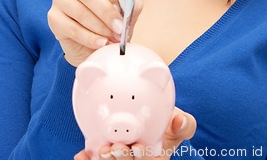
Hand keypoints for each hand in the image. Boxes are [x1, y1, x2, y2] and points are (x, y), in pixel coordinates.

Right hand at [48, 0, 142, 66]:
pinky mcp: (53, 17)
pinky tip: (100, 44)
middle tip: (119, 29)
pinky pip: (71, 28)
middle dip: (107, 14)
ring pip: (80, 12)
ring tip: (112, 39)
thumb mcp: (125, 14)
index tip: (121, 10)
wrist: (92, 48)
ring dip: (99, 28)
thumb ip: (132, 4)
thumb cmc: (109, 25)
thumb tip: (133, 2)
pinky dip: (89, 38)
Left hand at [74, 107, 195, 158]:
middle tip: (114, 148)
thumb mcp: (178, 121)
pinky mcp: (104, 154)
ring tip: (99, 151)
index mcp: (156, 157)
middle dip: (120, 159)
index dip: (142, 158)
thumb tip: (180, 120)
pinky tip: (81, 155)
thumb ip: (184, 123)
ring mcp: (119, 158)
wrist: (149, 111)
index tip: (137, 148)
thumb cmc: (165, 121)